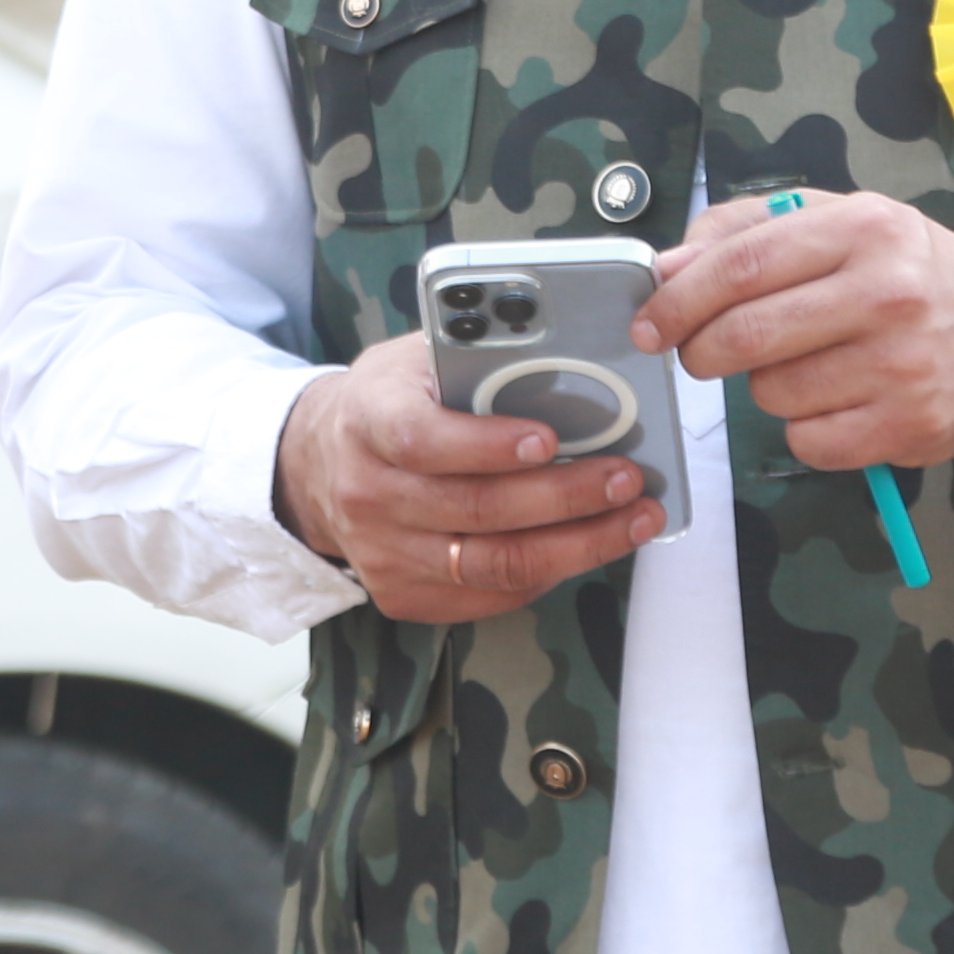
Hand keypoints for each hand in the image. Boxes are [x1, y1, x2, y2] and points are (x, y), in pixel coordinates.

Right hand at [275, 330, 661, 621]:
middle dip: (566, 496)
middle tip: (627, 479)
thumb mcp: (416, 360)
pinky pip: (489, 595)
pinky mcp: (400, 595)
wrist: (320, 464)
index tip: (549, 438)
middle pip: (476, 508)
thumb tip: (567, 359)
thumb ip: (474, 358)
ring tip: (633, 519)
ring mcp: (382, 553)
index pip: (422, 439)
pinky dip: (548, 574)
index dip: (487, 443)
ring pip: (493, 563)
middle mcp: (368, 493)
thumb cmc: (391, 401)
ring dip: (577, 545)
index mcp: (368, 420)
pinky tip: (587, 545)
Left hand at [631, 189, 953, 474]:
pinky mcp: (909, 427)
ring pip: (772, 394)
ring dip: (766, 387)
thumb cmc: (906, 271)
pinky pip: (808, 441)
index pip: (742, 265)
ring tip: (805, 366)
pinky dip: (805, 428)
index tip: (649, 323)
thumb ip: (747, 232)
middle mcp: (889, 294)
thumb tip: (668, 269)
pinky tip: (836, 401)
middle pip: (746, 336)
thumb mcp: (840, 221)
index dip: (679, 300)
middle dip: (700, 352)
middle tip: (698, 355)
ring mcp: (903, 366)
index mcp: (864, 228)